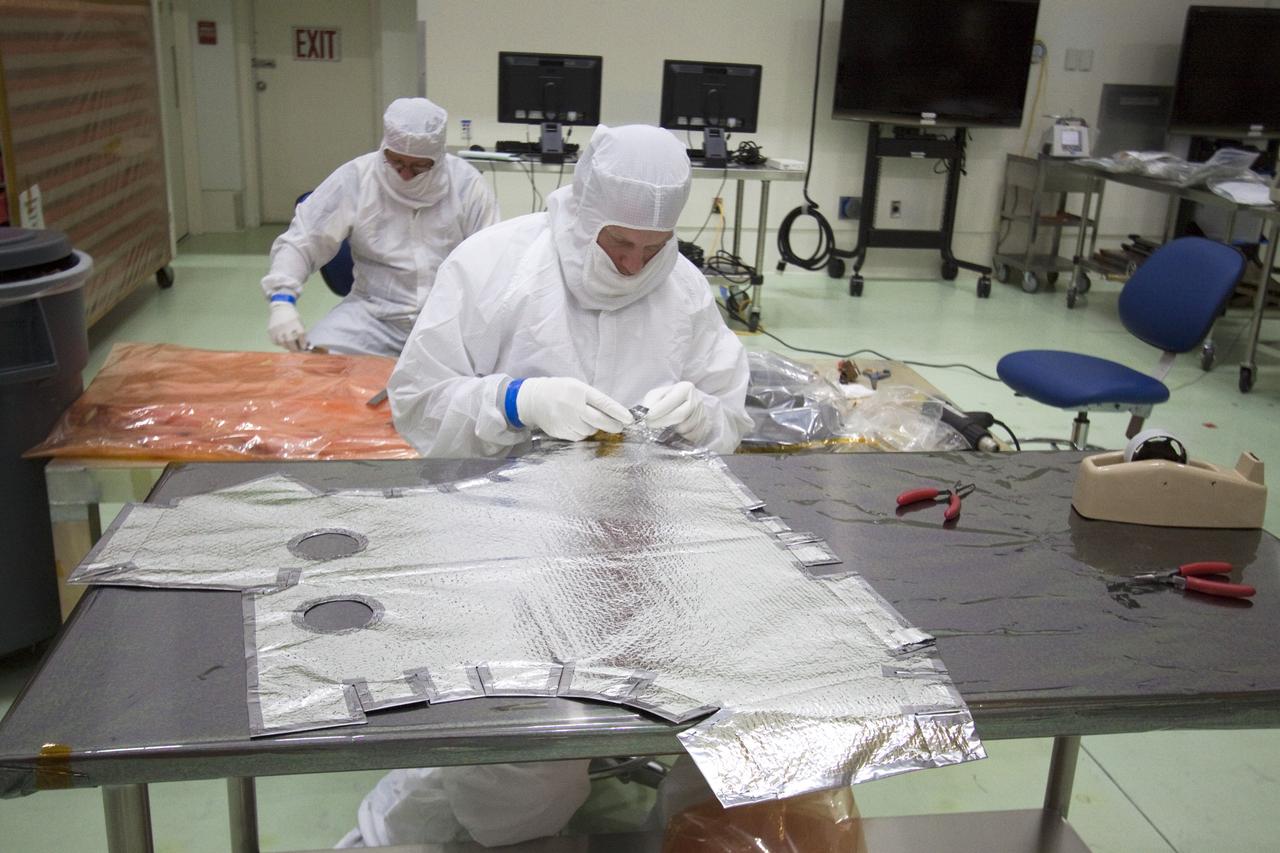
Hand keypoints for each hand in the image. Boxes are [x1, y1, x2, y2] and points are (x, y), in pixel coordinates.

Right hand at [268, 301, 308, 351]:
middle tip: (296, 350)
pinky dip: (279, 344)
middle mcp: (286, 325)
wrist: (281, 308)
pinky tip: (282, 342)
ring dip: (287, 347)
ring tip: (289, 347)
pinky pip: (275, 341)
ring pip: (282, 343)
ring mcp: (277, 328)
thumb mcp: (299, 322)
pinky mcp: (270, 330)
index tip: (304, 348)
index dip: (303, 343)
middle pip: (290, 340)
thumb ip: (301, 333)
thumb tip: (303, 346)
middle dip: (294, 348)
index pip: (300, 335)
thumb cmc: (292, 317)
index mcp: (295, 322)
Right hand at [516, 377, 632, 440]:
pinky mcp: (559, 431)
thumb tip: (614, 413)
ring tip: (585, 419)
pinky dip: (581, 432)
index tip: (629, 419)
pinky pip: (577, 437)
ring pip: (588, 431)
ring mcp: (564, 420)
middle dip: (612, 425)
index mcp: (579, 390)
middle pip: (598, 421)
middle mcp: (572, 405)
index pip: (603, 403)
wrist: (534, 399)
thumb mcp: (577, 387)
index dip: (618, 412)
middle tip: (618, 427)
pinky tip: (575, 424)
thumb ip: (593, 399)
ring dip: (593, 428)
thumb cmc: (560, 391)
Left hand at [641, 382, 711, 444]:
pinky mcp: (705, 427)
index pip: (672, 401)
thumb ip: (651, 402)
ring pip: (685, 428)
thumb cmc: (668, 400)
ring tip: (664, 427)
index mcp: (686, 388)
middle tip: (650, 425)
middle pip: (680, 415)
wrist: (685, 405)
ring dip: (671, 430)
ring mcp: (703, 414)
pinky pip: (691, 437)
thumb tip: (646, 414)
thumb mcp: (657, 395)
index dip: (658, 411)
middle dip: (662, 422)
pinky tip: (674, 432)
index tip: (647, 418)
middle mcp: (697, 400)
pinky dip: (680, 437)